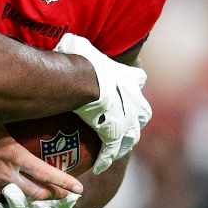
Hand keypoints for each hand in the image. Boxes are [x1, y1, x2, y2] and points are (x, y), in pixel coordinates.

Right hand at [0, 123, 81, 199]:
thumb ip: (14, 118)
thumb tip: (32, 102)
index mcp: (12, 156)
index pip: (47, 174)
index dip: (65, 183)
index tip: (79, 188)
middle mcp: (4, 175)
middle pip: (37, 194)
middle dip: (54, 197)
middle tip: (66, 196)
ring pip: (18, 200)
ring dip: (32, 200)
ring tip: (43, 198)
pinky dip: (8, 198)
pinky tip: (11, 194)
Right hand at [54, 33, 150, 173]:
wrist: (81, 78)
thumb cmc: (78, 58)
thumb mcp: (81, 45)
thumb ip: (79, 46)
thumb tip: (66, 40)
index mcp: (129, 77)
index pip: (137, 81)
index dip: (131, 87)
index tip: (124, 93)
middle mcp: (134, 99)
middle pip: (141, 114)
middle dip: (134, 120)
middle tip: (123, 126)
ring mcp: (126, 118)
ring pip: (130, 135)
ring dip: (124, 142)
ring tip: (114, 149)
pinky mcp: (114, 133)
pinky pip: (112, 149)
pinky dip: (106, 158)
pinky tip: (100, 166)